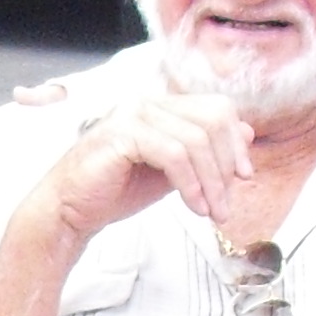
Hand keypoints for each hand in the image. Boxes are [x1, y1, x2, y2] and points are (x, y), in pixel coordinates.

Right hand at [22, 76, 255, 244]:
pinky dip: (190, 184)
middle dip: (227, 165)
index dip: (235, 142)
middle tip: (226, 203)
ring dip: (211, 182)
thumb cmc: (113, 192)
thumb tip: (246, 134)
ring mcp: (133, 114)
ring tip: (212, 212)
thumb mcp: (170, 172)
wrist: (69, 211)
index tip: (244, 177)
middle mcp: (147, 102)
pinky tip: (193, 207)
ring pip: (196, 140)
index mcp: (159, 107)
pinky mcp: (123, 134)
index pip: (216, 109)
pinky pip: (174, 155)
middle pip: (213, 119)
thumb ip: (202, 153)